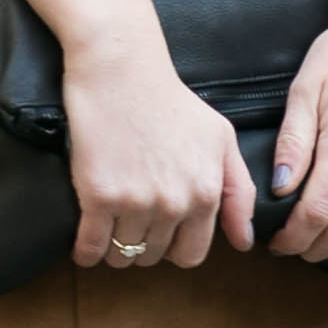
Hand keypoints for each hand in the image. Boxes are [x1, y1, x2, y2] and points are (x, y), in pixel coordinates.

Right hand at [60, 24, 259, 274]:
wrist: (121, 72)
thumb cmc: (171, 101)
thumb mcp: (221, 139)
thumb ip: (238, 191)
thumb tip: (244, 242)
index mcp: (206, 192)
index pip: (191, 254)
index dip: (174, 248)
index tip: (159, 234)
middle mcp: (175, 203)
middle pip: (154, 256)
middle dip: (142, 246)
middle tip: (131, 221)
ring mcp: (136, 202)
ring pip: (122, 255)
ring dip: (113, 249)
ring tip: (108, 227)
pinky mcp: (99, 196)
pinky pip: (90, 247)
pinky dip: (85, 251)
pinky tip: (83, 244)